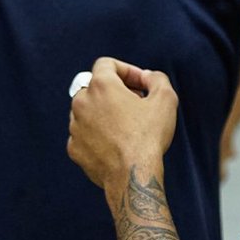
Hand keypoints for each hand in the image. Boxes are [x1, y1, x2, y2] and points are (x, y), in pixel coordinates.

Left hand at [67, 57, 177, 203]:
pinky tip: (115, 143)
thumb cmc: (148, 137)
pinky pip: (84, 134)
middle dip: (115, 91)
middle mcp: (81, 102)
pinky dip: (97, 134)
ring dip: (104, 113)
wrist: (133, 176)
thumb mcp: (166, 99)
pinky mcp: (74, 148)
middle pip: (95, 86)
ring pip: (87, 110)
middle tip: (135, 104)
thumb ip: (157, 78)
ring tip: (126, 126)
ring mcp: (75, 126)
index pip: (107, 64)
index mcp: (101, 86)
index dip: (127, 70)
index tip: (141, 84)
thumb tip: (147, 77)